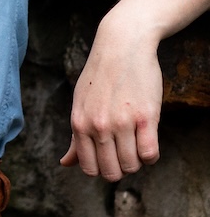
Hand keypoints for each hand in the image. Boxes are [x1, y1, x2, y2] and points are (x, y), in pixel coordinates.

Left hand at [59, 10, 161, 180]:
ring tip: (136, 141)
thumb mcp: (81, 103)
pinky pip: (150, 154)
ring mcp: (122, 122)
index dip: (102, 169)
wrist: (123, 44)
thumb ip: (76, 137)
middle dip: (120, 168)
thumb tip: (65, 164)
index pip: (90, 168)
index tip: (109, 156)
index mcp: (79, 123)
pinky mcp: (146, 117)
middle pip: (112, 172)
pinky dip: (151, 155)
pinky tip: (148, 138)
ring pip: (132, 166)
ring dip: (137, 160)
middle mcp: (98, 125)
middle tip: (125, 149)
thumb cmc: (100, 75)